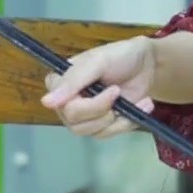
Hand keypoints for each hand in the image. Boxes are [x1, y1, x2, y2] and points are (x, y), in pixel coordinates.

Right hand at [40, 37, 159, 137]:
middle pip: (74, 123)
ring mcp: (82, 117)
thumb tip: (46, 103)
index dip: (87, 104)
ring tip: (134, 100)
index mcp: (59, 83)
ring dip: (116, 119)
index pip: (61, 106)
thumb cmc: (120, 57)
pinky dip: (126, 123)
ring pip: (90, 132)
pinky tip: (138, 106)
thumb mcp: (98, 62)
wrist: (147, 66)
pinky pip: (106, 135)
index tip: (113, 90)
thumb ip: (73, 80)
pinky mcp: (99, 126)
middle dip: (103, 109)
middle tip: (118, 91)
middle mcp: (65, 102)